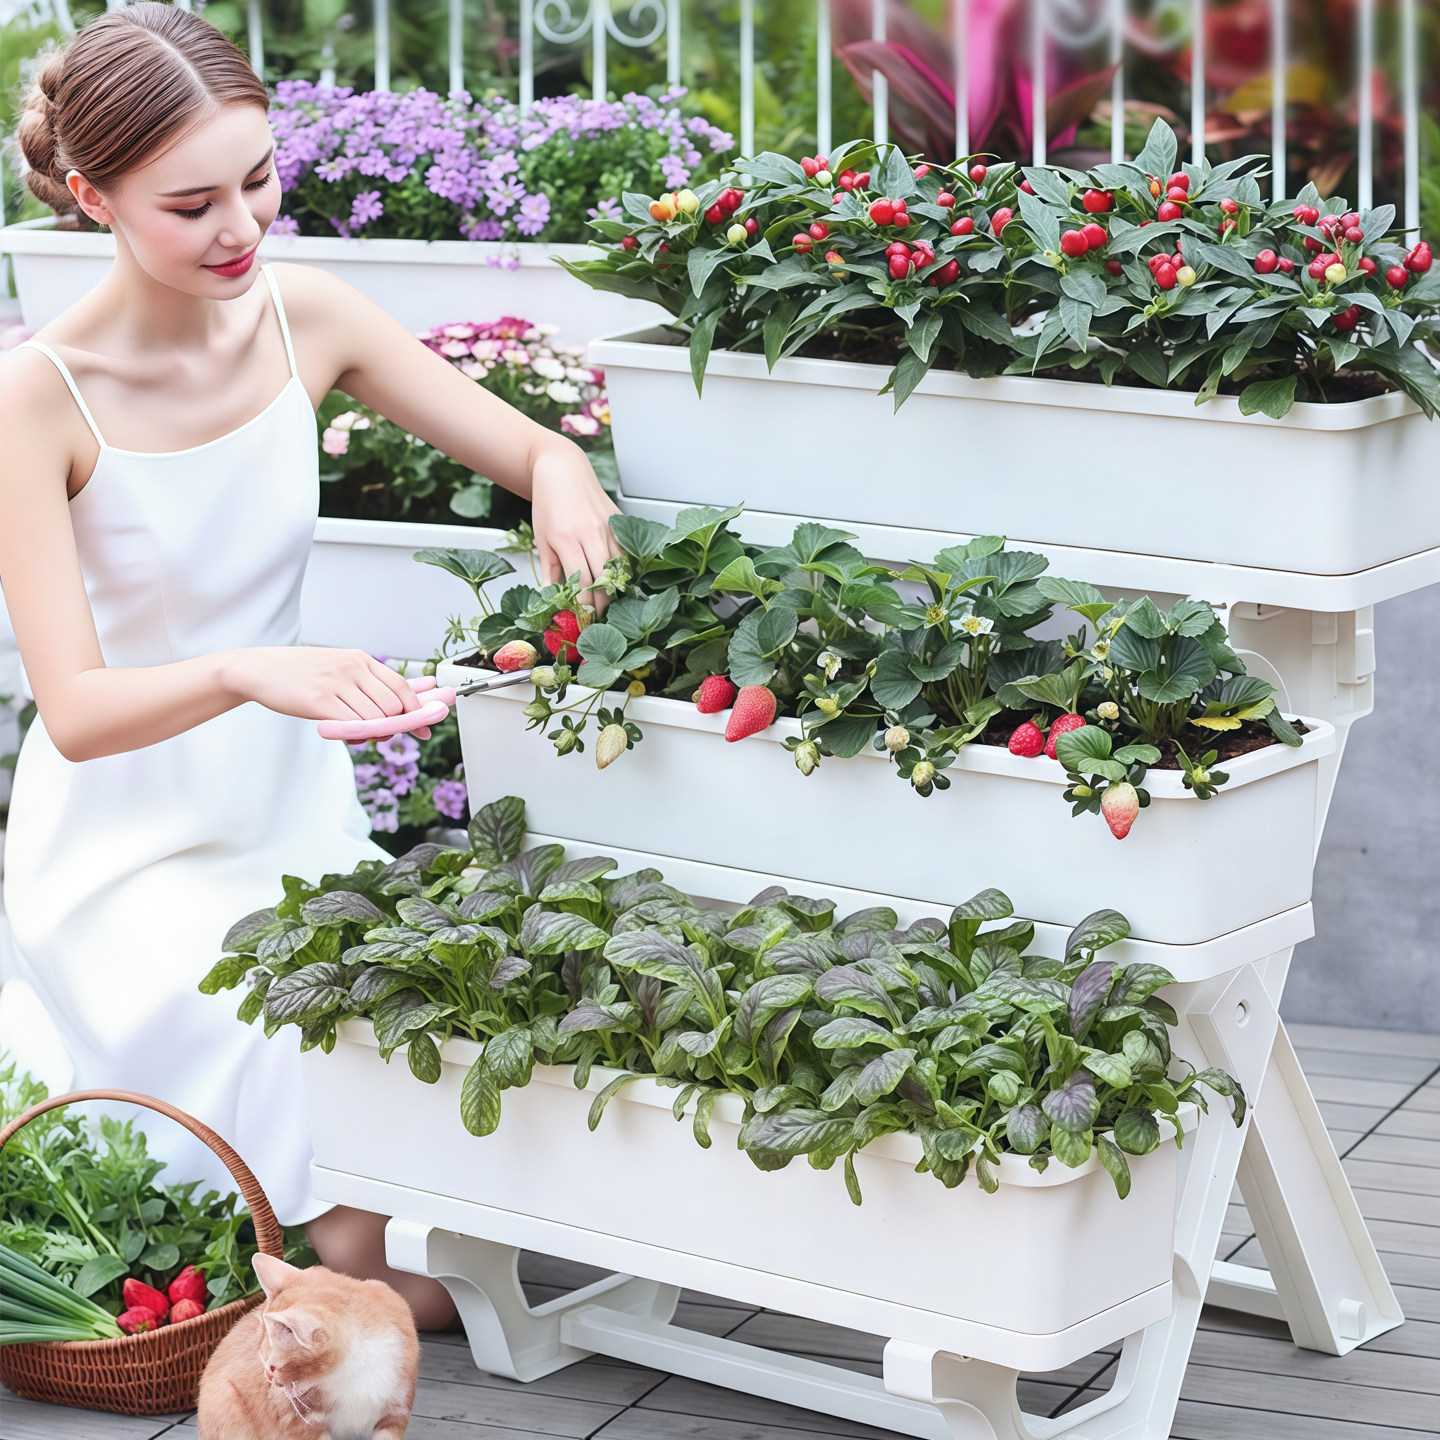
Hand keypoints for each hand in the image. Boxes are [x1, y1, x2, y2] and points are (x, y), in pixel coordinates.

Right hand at [221, 648, 436, 738]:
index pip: (402, 686)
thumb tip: (407, 700)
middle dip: (394, 725)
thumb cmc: (301, 674)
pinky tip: (348, 734)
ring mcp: (336, 683)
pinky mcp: (319, 701)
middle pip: (393, 705)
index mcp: (360, 659)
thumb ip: (369, 684)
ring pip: (375, 718)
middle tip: (381, 734)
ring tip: (360, 734)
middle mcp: (352, 667)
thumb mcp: (339, 669)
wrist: (259, 669)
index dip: (417, 710)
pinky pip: (352, 724)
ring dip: (375, 733)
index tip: (426, 726)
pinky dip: (356, 735)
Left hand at [530, 442, 620, 612]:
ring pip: (618, 570)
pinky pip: (626, 554)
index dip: (584, 608)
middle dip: (601, 606)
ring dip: (613, 591)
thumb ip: (550, 570)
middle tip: (596, 620)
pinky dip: (622, 571)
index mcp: (567, 539)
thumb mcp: (542, 538)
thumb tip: (552, 597)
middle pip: (603, 581)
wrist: (563, 470)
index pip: (581, 584)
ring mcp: (608, 528)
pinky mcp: (619, 523)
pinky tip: (616, 581)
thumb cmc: (549, 502)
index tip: (582, 622)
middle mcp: (591, 534)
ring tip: (606, 605)